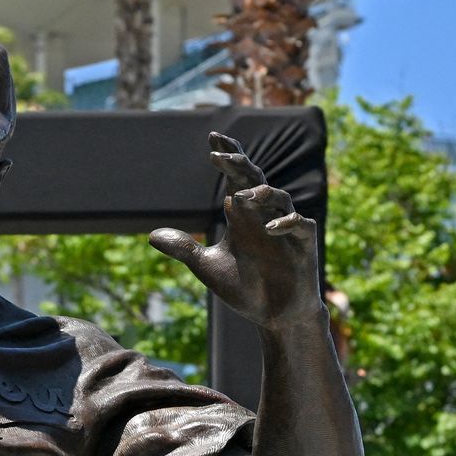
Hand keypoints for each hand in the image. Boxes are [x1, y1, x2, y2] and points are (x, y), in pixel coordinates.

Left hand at [148, 132, 320, 329]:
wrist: (274, 315)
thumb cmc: (245, 288)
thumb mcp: (207, 267)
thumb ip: (184, 249)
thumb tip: (152, 236)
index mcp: (243, 217)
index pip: (236, 179)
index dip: (227, 158)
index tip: (212, 139)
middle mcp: (264, 216)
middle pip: (254, 180)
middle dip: (239, 165)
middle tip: (220, 154)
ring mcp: (286, 228)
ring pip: (279, 198)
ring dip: (262, 193)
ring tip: (241, 196)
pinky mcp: (304, 244)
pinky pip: (299, 224)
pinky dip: (285, 224)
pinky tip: (268, 229)